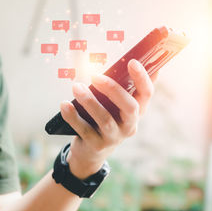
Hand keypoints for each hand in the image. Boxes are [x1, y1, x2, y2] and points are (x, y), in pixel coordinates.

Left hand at [60, 59, 157, 179]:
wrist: (91, 151)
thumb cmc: (104, 118)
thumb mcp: (114, 104)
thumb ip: (120, 86)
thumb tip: (126, 60)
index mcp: (137, 111)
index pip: (147, 93)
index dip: (142, 78)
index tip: (132, 62)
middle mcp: (129, 125)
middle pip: (130, 107)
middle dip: (113, 90)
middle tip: (95, 76)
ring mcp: (114, 137)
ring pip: (105, 119)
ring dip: (90, 101)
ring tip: (76, 87)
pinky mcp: (97, 145)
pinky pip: (84, 130)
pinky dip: (73, 116)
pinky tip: (64, 104)